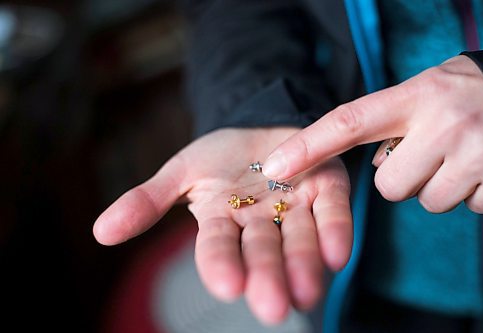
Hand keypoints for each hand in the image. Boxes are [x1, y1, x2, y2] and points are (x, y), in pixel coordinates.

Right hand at [93, 127, 352, 324]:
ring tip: (307, 291)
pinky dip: (335, 230)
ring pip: (299, 239)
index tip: (226, 286)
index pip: (218, 247)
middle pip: (263, 252)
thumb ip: (146, 201)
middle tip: (272, 307)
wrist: (261, 126)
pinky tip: (338, 254)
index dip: (220, 265)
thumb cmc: (219, 156)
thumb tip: (100, 232)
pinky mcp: (326, 190)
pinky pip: (332, 211)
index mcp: (222, 221)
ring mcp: (295, 208)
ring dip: (303, 264)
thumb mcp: (180, 171)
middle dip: (267, 276)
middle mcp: (260, 223)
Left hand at [263, 55, 482, 213]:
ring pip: (427, 201)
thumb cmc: (468, 92)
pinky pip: (469, 206)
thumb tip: (368, 167)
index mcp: (417, 96)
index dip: (308, 146)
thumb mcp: (426, 91)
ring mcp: (478, 152)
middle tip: (431, 149)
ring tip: (462, 152)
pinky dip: (473, 192)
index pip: (349, 122)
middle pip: (388, 186)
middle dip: (403, 176)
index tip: (274, 166)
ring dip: (439, 185)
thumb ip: (390, 121)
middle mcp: (444, 123)